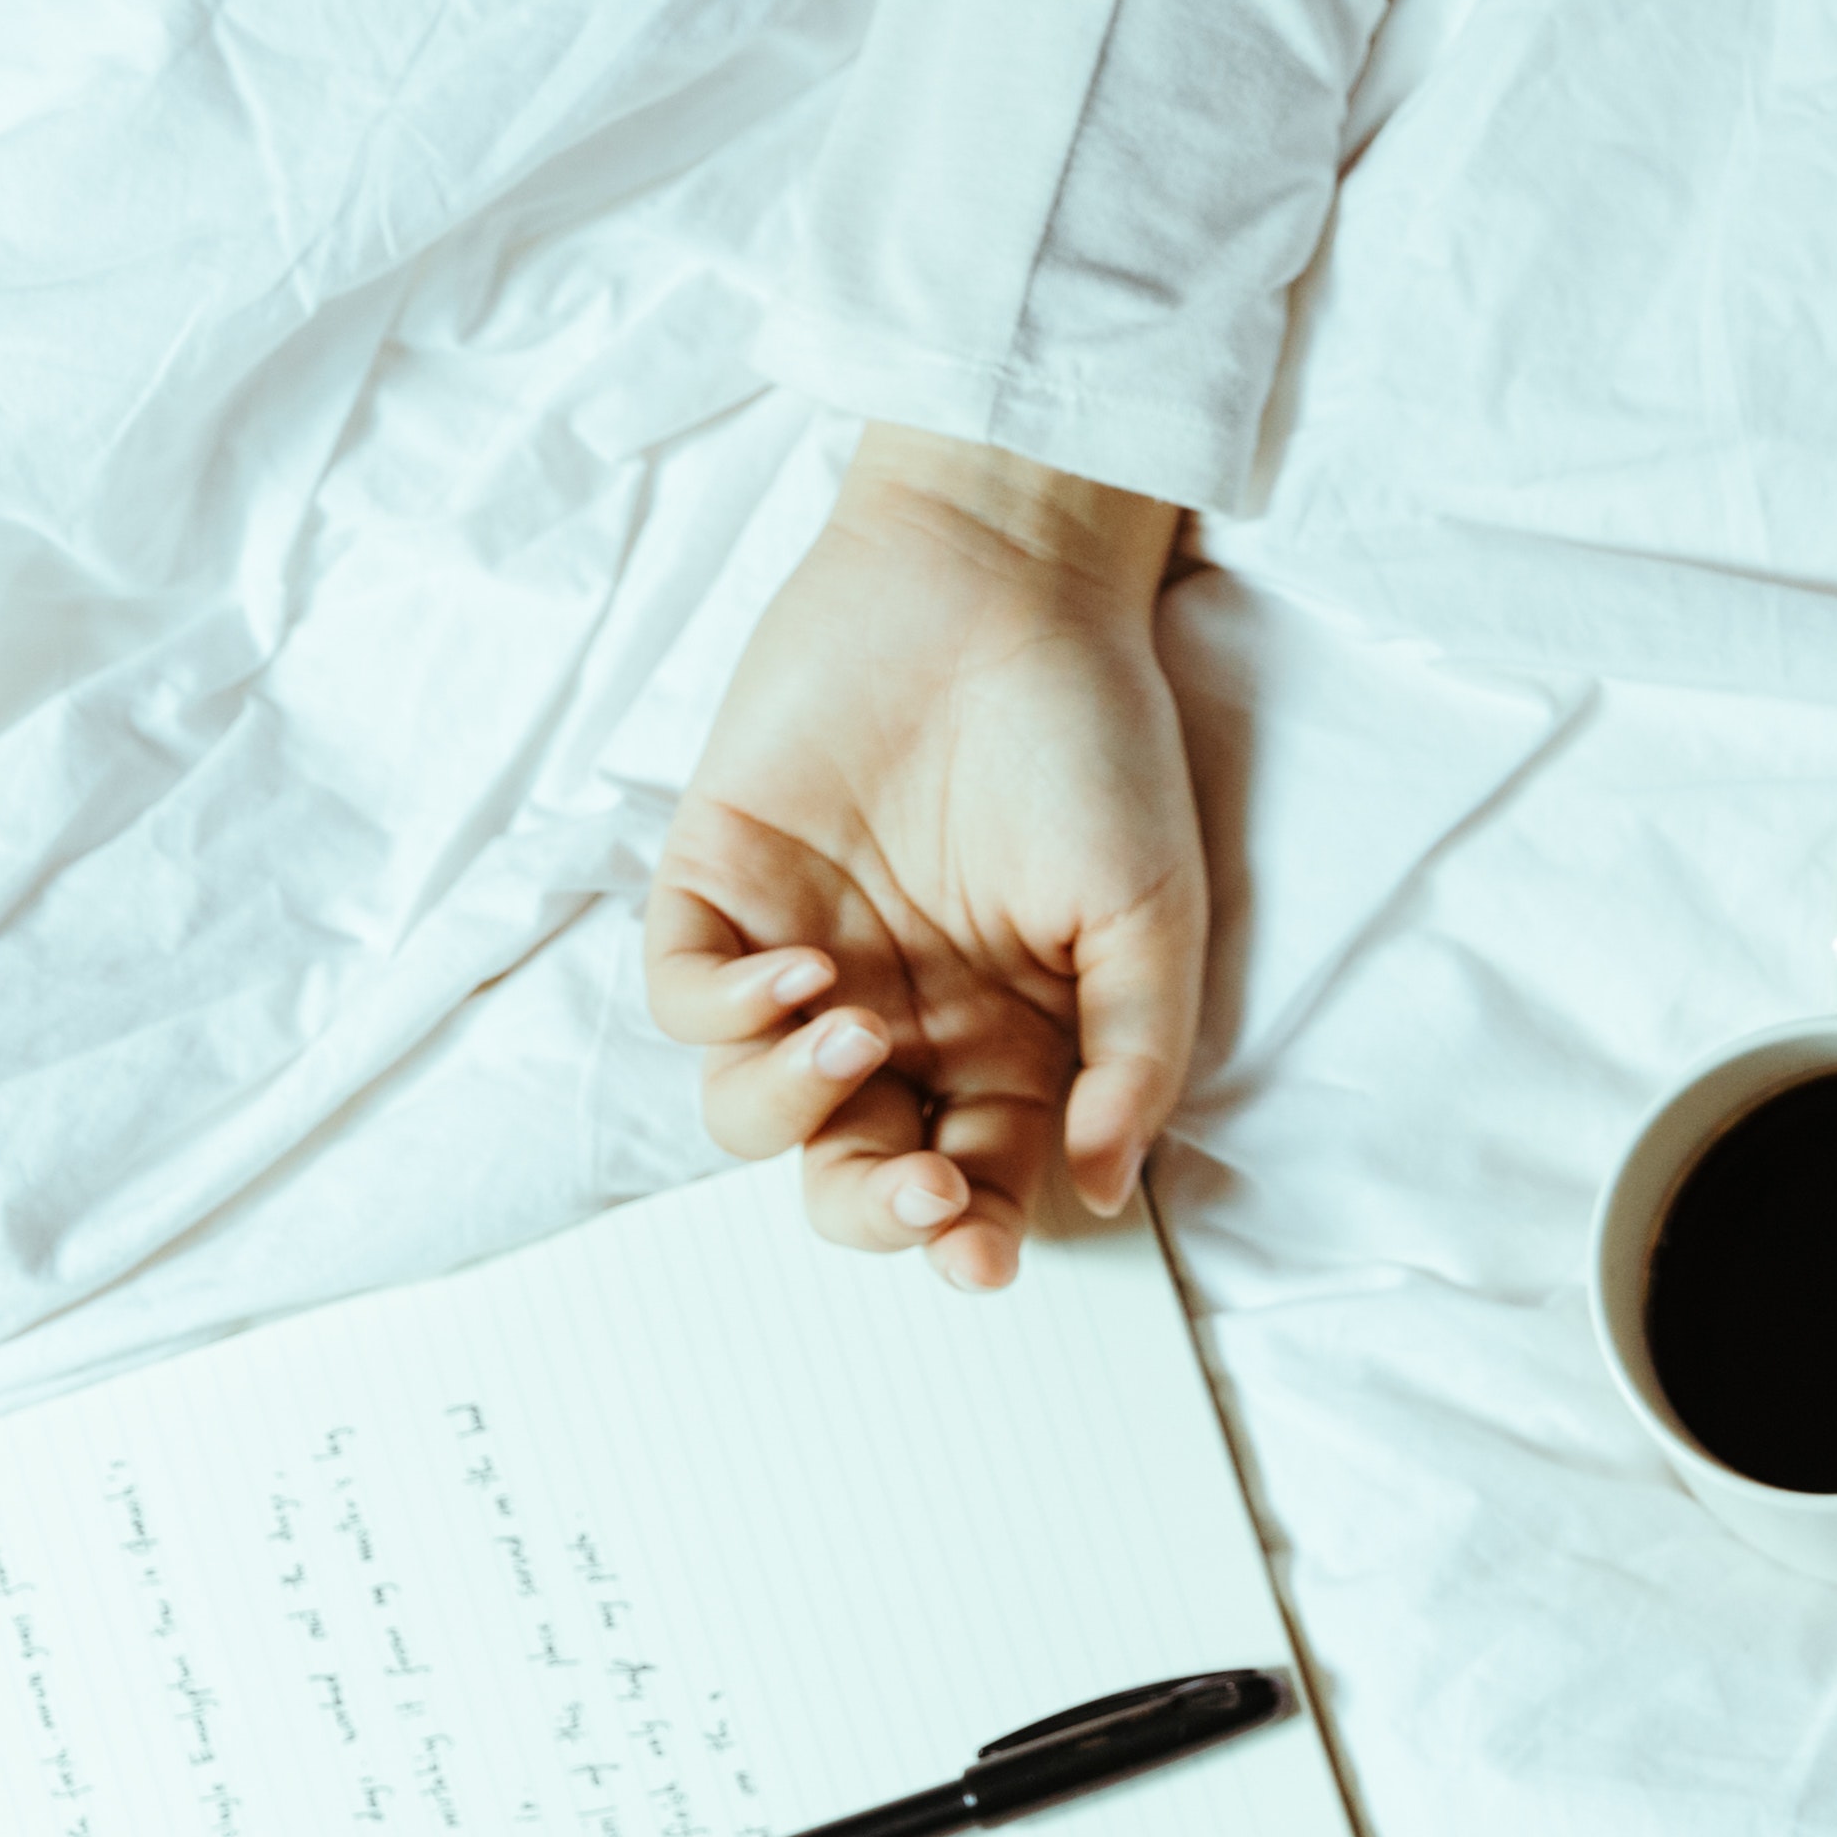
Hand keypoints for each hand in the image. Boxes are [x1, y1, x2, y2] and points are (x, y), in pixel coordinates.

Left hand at [648, 430, 1205, 1289]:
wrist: (1001, 582)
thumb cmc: (1092, 741)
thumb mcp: (1152, 912)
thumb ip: (1133, 1059)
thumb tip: (1099, 1193)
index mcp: (1008, 1040)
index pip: (979, 1180)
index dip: (974, 1239)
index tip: (985, 1254)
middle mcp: (900, 1019)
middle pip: (851, 1172)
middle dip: (875, 1211)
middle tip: (923, 1191)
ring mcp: (802, 958)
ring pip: (748, 1111)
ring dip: (794, 1108)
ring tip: (855, 1033)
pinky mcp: (717, 886)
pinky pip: (683, 1002)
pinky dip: (726, 1018)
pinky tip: (800, 975)